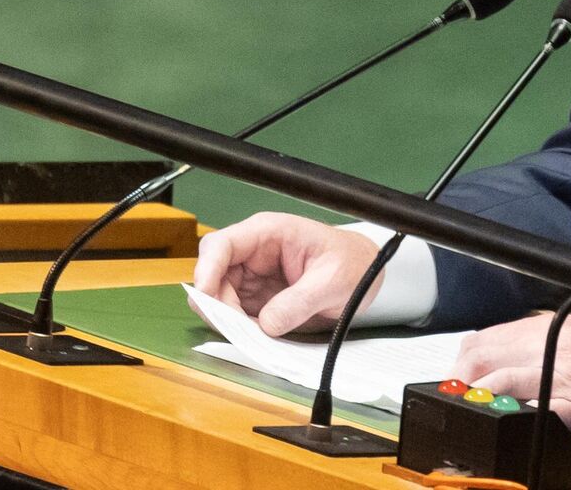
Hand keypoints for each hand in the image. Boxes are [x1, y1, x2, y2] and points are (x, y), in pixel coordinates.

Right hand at [192, 212, 380, 335]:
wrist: (366, 273)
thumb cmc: (352, 264)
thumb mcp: (332, 282)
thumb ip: (300, 302)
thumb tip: (266, 324)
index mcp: (269, 233)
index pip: (222, 245)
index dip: (206, 269)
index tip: (204, 296)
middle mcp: (254, 252)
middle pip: (212, 275)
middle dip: (216, 303)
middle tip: (234, 328)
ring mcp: (253, 276)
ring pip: (219, 297)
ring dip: (227, 319)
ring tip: (253, 334)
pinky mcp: (256, 298)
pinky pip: (235, 314)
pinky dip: (239, 328)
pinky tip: (256, 336)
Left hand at [453, 314, 570, 439]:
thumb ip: (543, 343)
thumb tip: (503, 361)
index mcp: (551, 326)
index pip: (485, 338)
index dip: (460, 362)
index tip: (453, 381)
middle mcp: (555, 344)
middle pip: (486, 358)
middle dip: (460, 381)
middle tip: (453, 401)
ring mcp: (569, 374)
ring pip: (505, 381)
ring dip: (480, 399)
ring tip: (470, 414)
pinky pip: (542, 411)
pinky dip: (519, 418)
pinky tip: (509, 424)